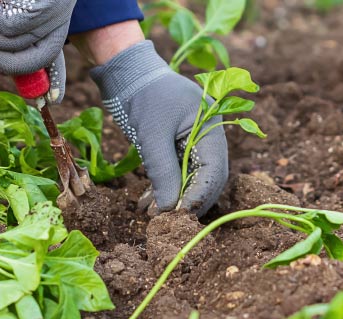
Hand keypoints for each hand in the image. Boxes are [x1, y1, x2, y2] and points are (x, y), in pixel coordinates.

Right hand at [0, 0, 74, 101]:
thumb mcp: (3, 6)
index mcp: (49, 21)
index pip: (53, 58)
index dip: (54, 81)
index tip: (50, 101)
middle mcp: (55, 21)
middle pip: (27, 63)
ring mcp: (50, 14)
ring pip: (10, 45)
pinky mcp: (41, 8)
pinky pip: (7, 28)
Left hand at [89, 40, 227, 214]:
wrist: (128, 74)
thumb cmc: (143, 97)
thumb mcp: (152, 135)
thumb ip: (163, 171)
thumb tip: (169, 208)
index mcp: (211, 127)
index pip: (214, 171)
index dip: (199, 195)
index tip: (180, 214)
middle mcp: (208, 136)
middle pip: (207, 178)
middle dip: (187, 201)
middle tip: (167, 220)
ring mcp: (194, 141)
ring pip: (190, 179)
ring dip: (172, 197)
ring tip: (150, 213)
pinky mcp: (178, 146)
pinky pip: (177, 172)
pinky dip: (163, 187)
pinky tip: (146, 202)